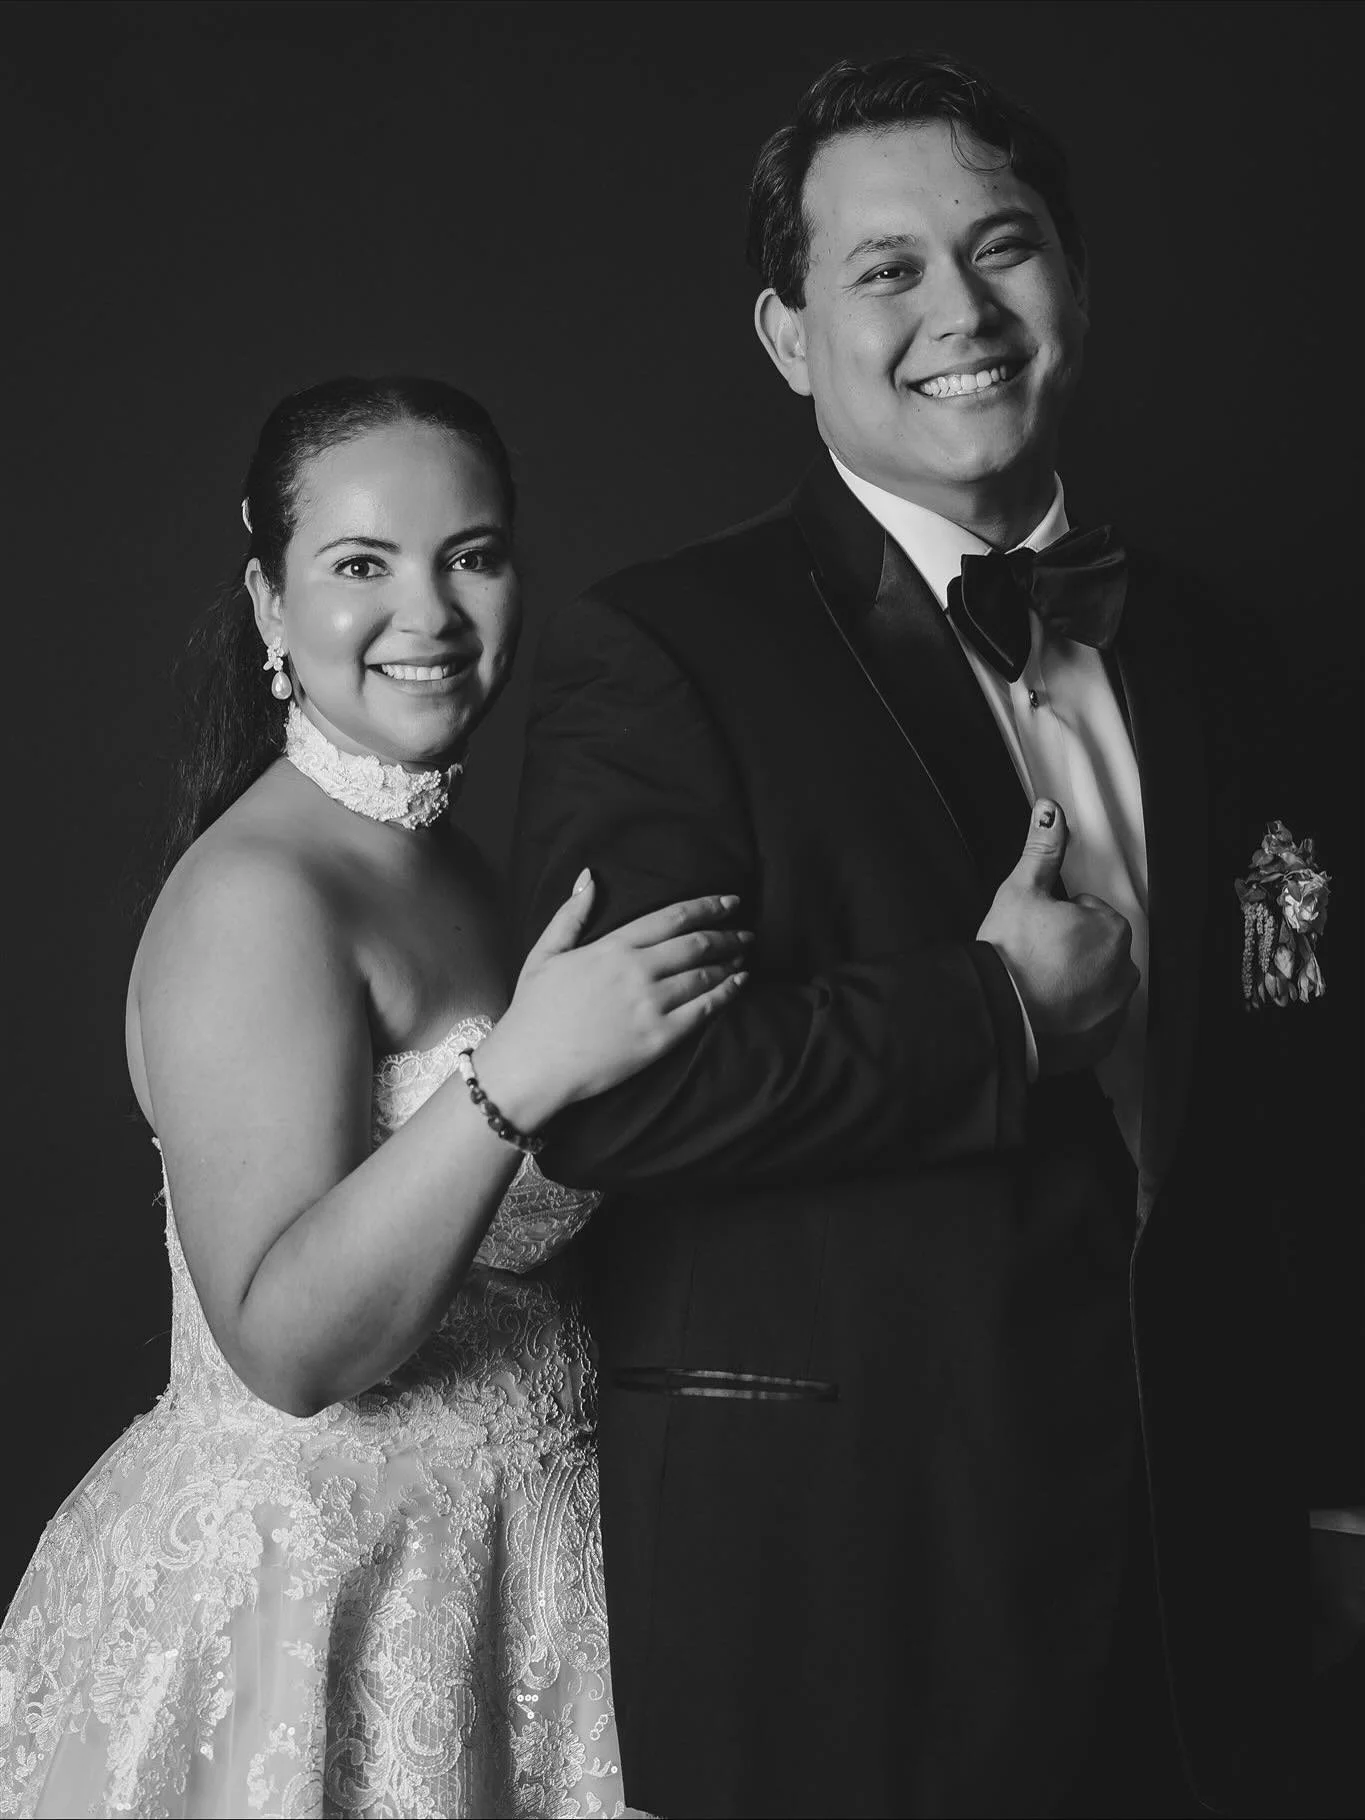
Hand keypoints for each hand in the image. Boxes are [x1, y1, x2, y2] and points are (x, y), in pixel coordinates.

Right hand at [474, 871, 751, 1129]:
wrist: (531, 1066)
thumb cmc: (534, 1011)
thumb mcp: (545, 953)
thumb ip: (571, 914)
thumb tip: (591, 877)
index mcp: (612, 947)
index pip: (672, 917)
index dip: (707, 906)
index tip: (730, 901)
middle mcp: (636, 971)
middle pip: (696, 944)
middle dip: (727, 934)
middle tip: (745, 932)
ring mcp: (650, 1005)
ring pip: (704, 975)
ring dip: (730, 962)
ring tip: (743, 956)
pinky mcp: (659, 1038)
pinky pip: (704, 1010)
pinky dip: (727, 993)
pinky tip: (739, 984)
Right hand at [977, 800, 1137, 1075]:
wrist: (998, 1019)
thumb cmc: (1010, 958)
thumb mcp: (1021, 891)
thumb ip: (1042, 850)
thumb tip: (1049, 812)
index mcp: (1111, 930)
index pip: (1089, 913)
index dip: (1059, 918)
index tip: (1039, 931)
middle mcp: (1123, 971)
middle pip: (1096, 949)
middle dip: (1071, 950)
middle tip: (1035, 957)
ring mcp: (1114, 1009)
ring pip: (1096, 984)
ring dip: (1074, 982)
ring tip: (1038, 984)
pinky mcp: (1101, 1040)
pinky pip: (1092, 1021)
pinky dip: (1074, 1017)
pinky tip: (1046, 1010)